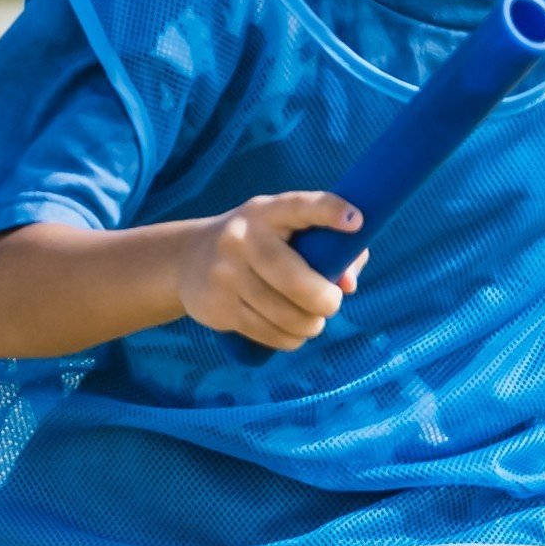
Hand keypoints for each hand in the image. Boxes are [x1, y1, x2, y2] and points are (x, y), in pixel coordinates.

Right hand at [177, 191, 359, 350]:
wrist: (188, 259)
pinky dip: (290, 339)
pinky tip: (293, 333)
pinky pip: (268, 333)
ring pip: (285, 315)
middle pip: (297, 281)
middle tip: (331, 304)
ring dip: (310, 325)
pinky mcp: (218, 306)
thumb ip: (331, 250)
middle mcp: (243, 238)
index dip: (329, 211)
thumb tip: (348, 284)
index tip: (356, 221)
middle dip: (326, 301)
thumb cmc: (260, 245)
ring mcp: (226, 273)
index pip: (299, 206)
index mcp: (267, 212)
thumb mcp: (287, 233)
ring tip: (312, 321)